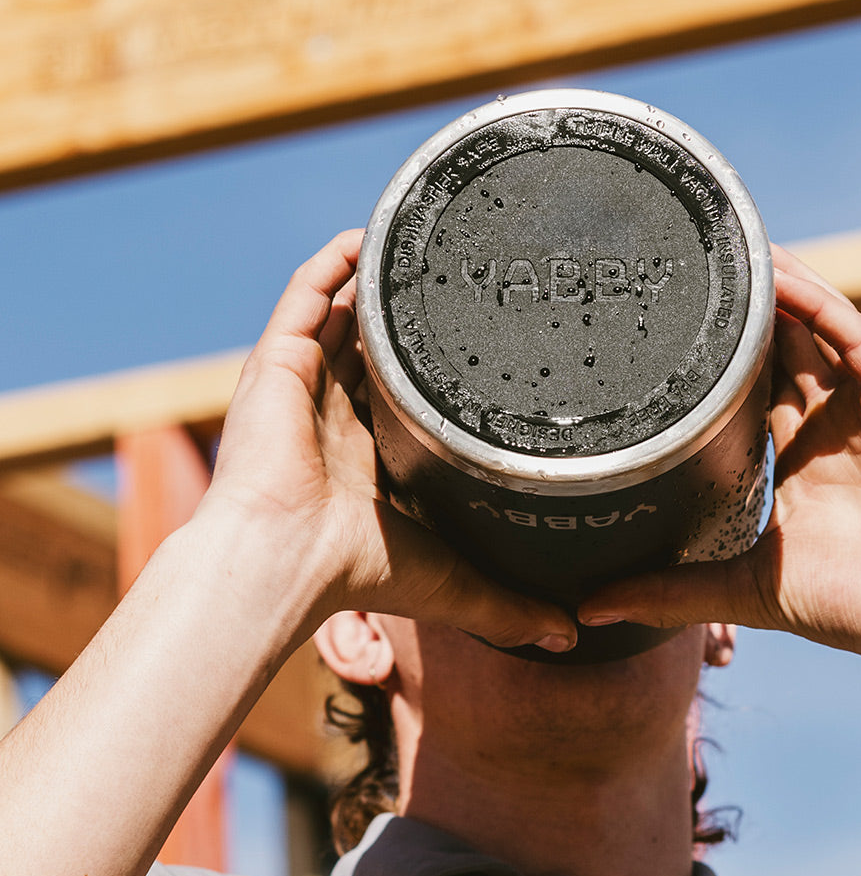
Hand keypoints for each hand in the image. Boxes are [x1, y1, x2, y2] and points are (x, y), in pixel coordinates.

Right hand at [205, 232, 575, 651]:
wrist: (286, 560)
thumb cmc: (357, 572)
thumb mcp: (454, 584)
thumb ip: (510, 607)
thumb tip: (569, 638)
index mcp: (364, 456)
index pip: (401, 398)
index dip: (435, 369)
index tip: (482, 341)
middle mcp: (330, 414)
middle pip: (371, 347)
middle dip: (410, 314)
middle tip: (459, 277)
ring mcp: (301, 385)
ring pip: (339, 313)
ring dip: (374, 279)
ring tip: (420, 244)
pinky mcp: (275, 363)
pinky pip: (304, 297)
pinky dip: (332, 264)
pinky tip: (368, 236)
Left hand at [579, 246, 860, 677]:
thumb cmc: (850, 609)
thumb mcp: (740, 590)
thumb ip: (666, 593)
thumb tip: (589, 611)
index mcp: (794, 458)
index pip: (743, 391)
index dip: (708, 359)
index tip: (655, 329)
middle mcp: (829, 424)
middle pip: (776, 347)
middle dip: (737, 309)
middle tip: (681, 266)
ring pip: (813, 327)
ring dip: (773, 288)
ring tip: (724, 248)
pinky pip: (853, 336)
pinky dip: (817, 302)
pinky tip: (779, 275)